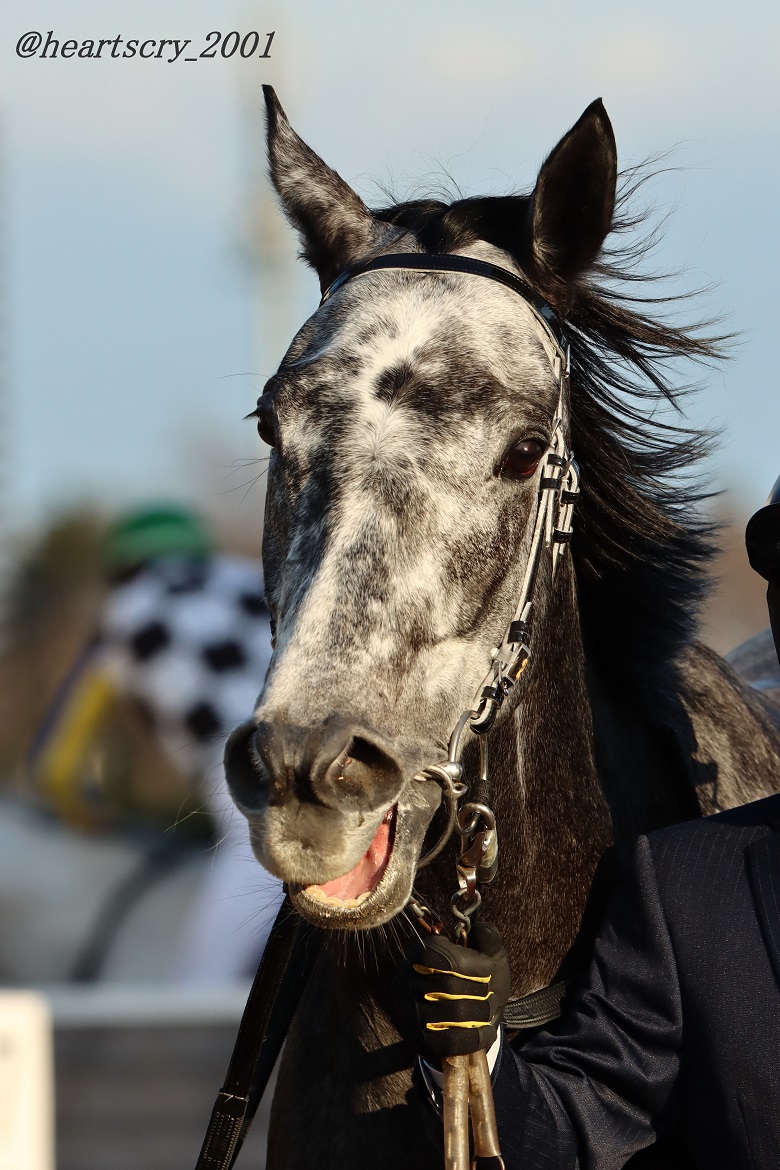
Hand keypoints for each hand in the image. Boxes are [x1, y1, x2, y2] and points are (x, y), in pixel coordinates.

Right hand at [393, 921, 510, 1061]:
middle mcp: (405, 981)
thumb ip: (489, 940)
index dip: (473, 963)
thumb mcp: (487, 959)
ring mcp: (408, 1013)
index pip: (441, 954)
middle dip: (480, 991)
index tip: (487, 970)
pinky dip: (477, 1036)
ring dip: (481, 1014)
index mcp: (419, 955)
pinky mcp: (417, 1040)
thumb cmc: (477, 985)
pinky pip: (452, 1040)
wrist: (465, 1027)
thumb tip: (480, 928)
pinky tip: (483, 1031)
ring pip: (453, 1013)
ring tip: (486, 1012)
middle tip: (489, 995)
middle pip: (450, 985)